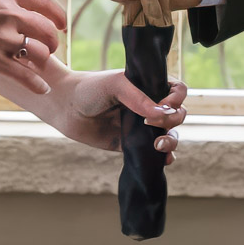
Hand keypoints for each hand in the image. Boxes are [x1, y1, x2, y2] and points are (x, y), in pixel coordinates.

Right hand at [0, 0, 65, 94]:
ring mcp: (0, 36)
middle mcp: (7, 11)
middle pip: (47, 29)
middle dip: (53, 40)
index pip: (46, 1)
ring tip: (41, 63)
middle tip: (50, 46)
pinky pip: (24, 75)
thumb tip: (27, 5)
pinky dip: (37, 83)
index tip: (61, 24)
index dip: (58, 15)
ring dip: (44, 60)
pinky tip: (42, 88)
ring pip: (39, 52)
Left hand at [52, 70, 189, 161]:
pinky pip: (155, 152)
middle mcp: (148, 106)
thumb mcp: (114, 85)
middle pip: (177, 114)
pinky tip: (164, 159)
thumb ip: (138, 98)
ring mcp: (142, 126)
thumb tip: (163, 113)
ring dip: (172, 141)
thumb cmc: (89, 89)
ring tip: (158, 144)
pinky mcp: (132, 144)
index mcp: (147, 86)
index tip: (165, 104)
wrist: (65, 108)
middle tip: (153, 124)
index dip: (177, 98)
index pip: (176, 90)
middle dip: (174, 120)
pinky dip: (165, 157)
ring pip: (170, 134)